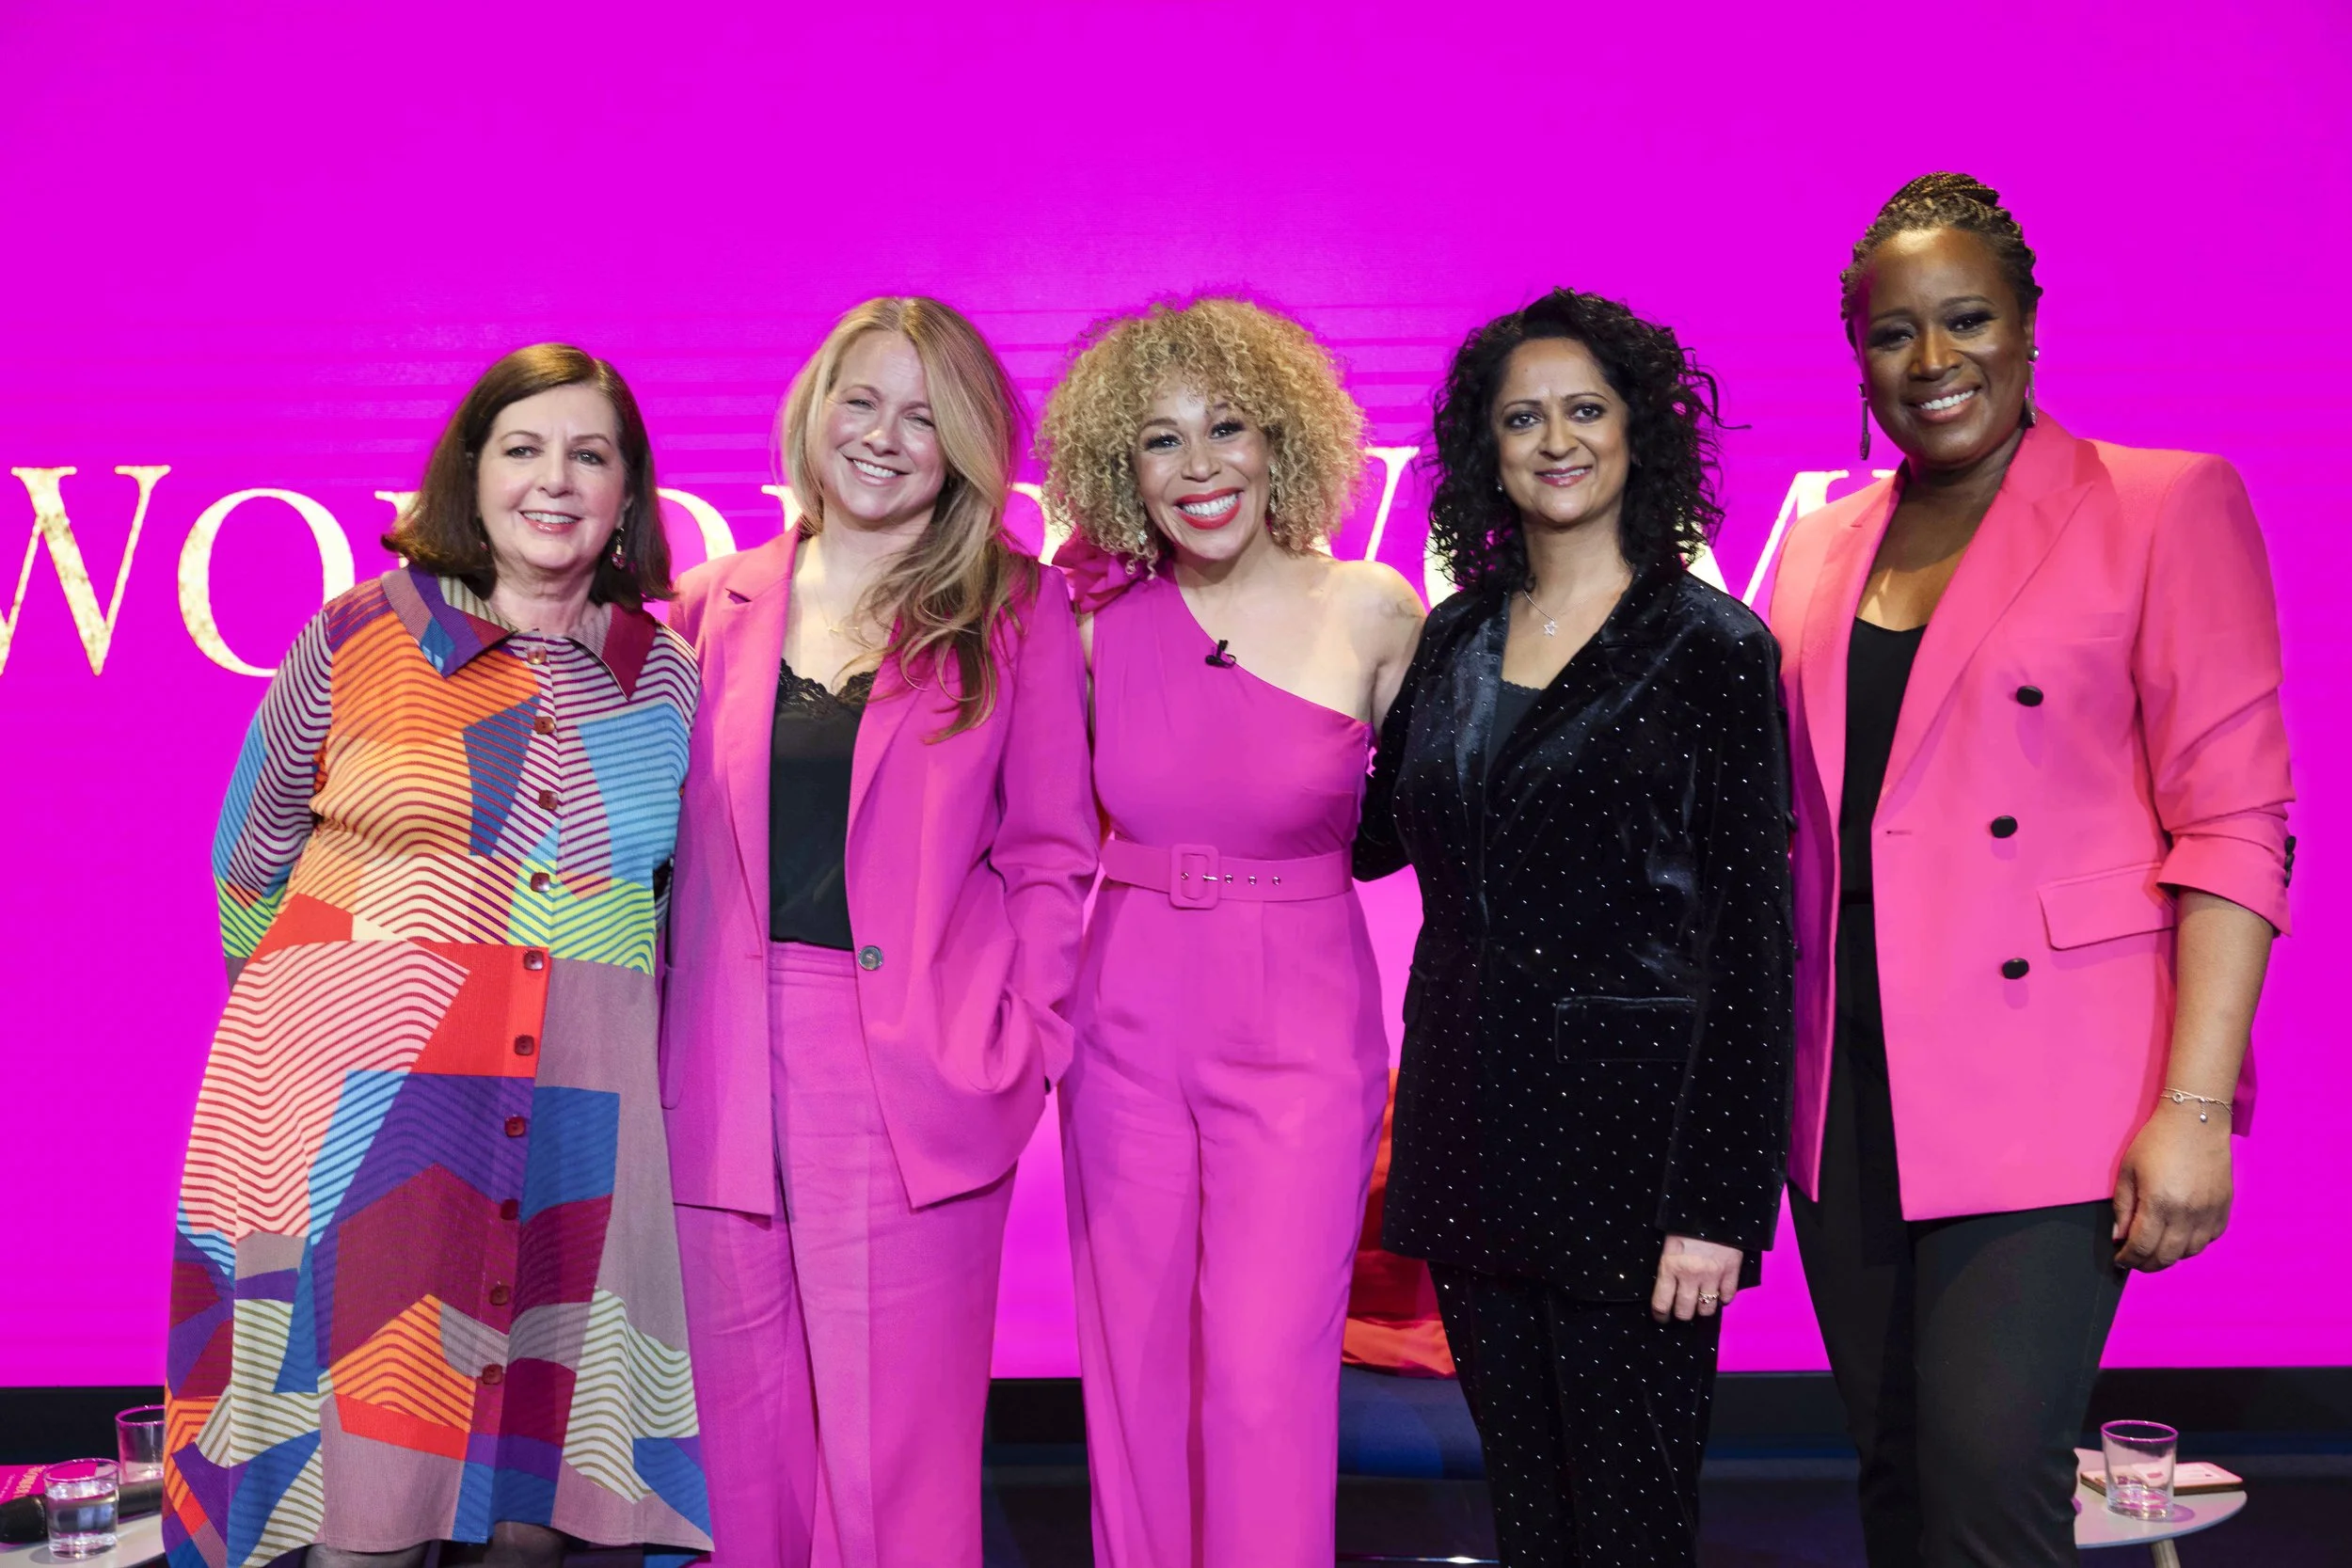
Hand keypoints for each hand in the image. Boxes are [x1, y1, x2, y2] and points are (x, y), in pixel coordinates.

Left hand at [1651, 1234, 1741, 1321]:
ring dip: (1703, 1308)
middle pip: (1685, 1312)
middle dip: (1682, 1314)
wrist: (1715, 1207)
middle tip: (1683, 1309)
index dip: (1661, 1316)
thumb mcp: (1669, 1245)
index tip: (1662, 1318)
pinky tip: (1718, 1290)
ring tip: (1701, 1300)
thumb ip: (1667, 1269)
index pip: (1661, 1304)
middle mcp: (1690, 1275)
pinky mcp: (1732, 1272)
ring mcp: (1713, 1275)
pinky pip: (1727, 1298)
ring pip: (1707, 1310)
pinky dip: (1723, 1298)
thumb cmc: (1686, 1225)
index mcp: (1670, 1267)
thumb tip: (1666, 1292)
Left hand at [2112, 1102, 2233, 1270]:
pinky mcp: (2225, 1208)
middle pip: (2167, 1256)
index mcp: (2159, 1203)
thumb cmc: (2157, 1142)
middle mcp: (2188, 1213)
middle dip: (2147, 1264)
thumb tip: (2119, 1236)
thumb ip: (2123, 1206)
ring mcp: (2210, 1212)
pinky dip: (2193, 1244)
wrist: (2197, 1121)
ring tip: (2157, 1248)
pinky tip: (2181, 1235)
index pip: (2142, 1247)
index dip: (2129, 1258)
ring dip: (2171, 1256)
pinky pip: (2210, 1239)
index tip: (2121, 1260)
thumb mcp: (2128, 1170)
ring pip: (2190, 1252)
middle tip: (2136, 1260)